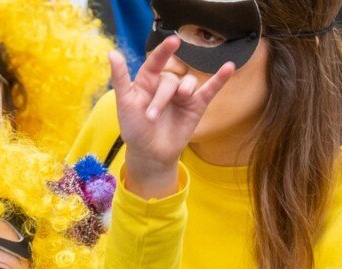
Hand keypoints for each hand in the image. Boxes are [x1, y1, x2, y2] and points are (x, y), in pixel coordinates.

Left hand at [110, 36, 232, 197]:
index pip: (155, 62)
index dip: (164, 51)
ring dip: (185, 89)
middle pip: (170, 79)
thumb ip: (120, 78)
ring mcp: (182, 95)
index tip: (173, 41)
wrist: (150, 153)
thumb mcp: (124, 103)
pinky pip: (210, 89)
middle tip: (152, 117)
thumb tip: (112, 53)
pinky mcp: (196, 106)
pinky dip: (220, 79)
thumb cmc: (134, 129)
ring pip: (189, 82)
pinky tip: (229, 67)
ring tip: (182, 99)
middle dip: (161, 97)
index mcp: (147, 82)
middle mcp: (166, 85)